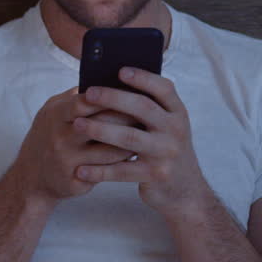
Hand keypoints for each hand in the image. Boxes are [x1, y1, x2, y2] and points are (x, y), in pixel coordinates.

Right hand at [15, 88, 139, 203]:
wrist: (30, 177)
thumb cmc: (48, 137)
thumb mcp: (52, 112)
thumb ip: (76, 98)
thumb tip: (106, 80)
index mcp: (56, 115)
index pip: (87, 101)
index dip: (112, 96)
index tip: (131, 91)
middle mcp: (60, 138)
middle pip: (103, 124)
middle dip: (129, 117)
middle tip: (150, 112)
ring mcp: (67, 161)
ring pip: (110, 150)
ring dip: (132, 142)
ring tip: (147, 134)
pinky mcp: (75, 181)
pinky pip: (108, 170)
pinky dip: (123, 161)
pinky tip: (134, 154)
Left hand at [73, 68, 213, 218]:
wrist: (184, 191)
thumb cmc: (164, 151)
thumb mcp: (165, 128)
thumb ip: (147, 110)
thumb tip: (109, 87)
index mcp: (177, 113)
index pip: (163, 89)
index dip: (143, 78)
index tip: (120, 70)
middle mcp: (175, 130)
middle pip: (142, 108)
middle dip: (113, 98)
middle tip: (88, 93)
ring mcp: (166, 153)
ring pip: (129, 138)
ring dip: (100, 130)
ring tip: (76, 125)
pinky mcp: (156, 175)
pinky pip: (122, 171)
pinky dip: (99, 171)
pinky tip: (80, 169)